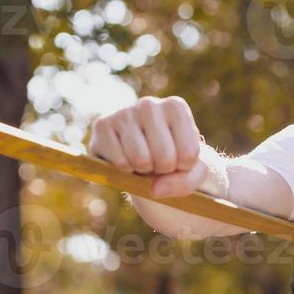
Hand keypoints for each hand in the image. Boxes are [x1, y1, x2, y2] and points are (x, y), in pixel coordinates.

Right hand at [88, 96, 208, 197]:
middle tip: (157, 162)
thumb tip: (154, 189)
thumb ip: (186, 181)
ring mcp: (123, 113)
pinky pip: (119, 163)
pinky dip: (124, 171)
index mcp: (175, 107)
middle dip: (162, 170)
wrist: (143, 158)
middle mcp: (149, 104)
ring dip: (143, 171)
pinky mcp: (102, 126)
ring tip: (142, 160)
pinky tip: (125, 159)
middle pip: (165, 158)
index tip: (177, 157)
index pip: (188, 154)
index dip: (183, 167)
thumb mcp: (192, 171)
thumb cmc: (172, 160)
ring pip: (140, 160)